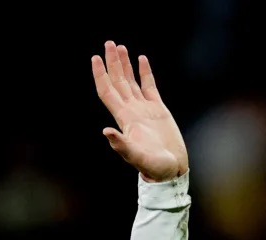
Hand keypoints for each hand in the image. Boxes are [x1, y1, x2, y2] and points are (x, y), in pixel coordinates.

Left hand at [93, 42, 187, 181]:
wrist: (170, 170)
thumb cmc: (154, 167)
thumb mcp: (136, 157)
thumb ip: (122, 145)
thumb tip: (106, 132)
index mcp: (124, 119)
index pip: (108, 91)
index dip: (101, 75)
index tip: (95, 58)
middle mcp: (131, 111)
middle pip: (118, 81)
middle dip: (112, 63)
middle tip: (108, 43)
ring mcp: (144, 109)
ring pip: (131, 81)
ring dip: (124, 64)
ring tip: (119, 46)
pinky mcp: (158, 109)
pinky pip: (149, 86)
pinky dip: (144, 72)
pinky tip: (142, 59)